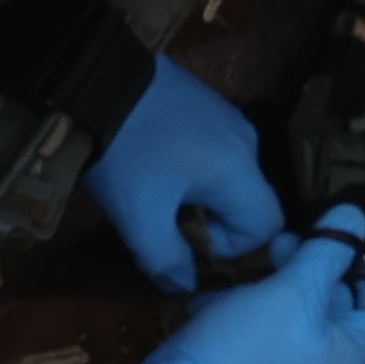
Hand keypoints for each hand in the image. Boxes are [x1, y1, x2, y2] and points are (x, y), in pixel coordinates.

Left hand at [86, 53, 284, 294]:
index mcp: (239, 169)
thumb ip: (166, 261)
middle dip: (208, 223)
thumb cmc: (126, 153)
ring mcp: (229, 118)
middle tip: (161, 220)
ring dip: (198, 197)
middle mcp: (246, 141)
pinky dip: (193, 170)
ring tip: (153, 190)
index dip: (228, 248)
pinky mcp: (209, 104)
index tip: (182, 239)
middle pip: (246, 203)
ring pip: (229, 178)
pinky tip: (155, 161)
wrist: (98, 79)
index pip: (266, 227)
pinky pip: (215, 153)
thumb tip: (187, 284)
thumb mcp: (138, 218)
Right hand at [138, 204, 364, 363]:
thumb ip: (328, 252)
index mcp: (349, 361)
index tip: (356, 240)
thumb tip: (356, 216)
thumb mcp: (292, 291)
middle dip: (319, 269)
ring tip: (258, 258)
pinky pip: (264, 341)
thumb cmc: (246, 347)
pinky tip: (220, 296)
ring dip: (281, 286)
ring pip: (296, 323)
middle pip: (339, 315)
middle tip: (292, 238)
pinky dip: (251, 313)